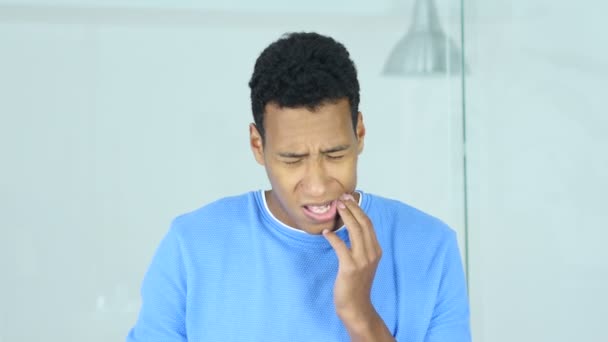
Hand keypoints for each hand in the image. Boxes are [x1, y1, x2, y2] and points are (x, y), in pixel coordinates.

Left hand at [323, 193, 392, 340]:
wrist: (356, 306)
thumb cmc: (356, 284)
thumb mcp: (363, 262)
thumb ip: (359, 246)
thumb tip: (348, 227)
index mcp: (376, 250)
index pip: (368, 223)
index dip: (358, 209)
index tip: (348, 198)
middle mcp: (372, 253)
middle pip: (363, 223)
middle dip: (352, 208)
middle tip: (341, 197)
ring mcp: (362, 260)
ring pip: (355, 231)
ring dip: (345, 216)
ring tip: (336, 207)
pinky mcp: (350, 268)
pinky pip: (341, 247)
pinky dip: (333, 237)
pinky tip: (326, 232)